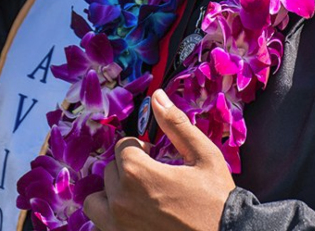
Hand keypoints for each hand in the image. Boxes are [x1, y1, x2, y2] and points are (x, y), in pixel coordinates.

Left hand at [83, 90, 235, 230]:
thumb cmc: (216, 199)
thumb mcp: (203, 155)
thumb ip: (176, 124)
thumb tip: (157, 96)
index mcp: (138, 174)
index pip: (123, 146)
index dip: (141, 147)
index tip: (156, 156)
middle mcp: (121, 202)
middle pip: (111, 170)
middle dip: (130, 168)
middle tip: (154, 176)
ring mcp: (117, 227)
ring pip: (98, 200)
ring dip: (113, 193)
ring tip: (139, 196)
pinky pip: (102, 225)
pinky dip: (113, 217)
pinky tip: (138, 215)